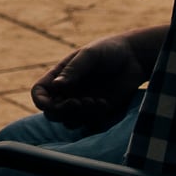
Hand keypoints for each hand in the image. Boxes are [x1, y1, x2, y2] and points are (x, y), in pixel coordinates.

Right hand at [30, 27, 166, 131]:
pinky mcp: (97, 112)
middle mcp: (67, 92)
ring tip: (97, 101)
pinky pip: (89, 124)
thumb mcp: (90, 55)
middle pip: (51, 113)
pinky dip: (95, 117)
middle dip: (63, 111)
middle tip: (79, 102)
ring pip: (69, 122)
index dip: (41, 102)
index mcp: (59, 76)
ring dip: (81, 115)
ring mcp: (82, 103)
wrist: (135, 58)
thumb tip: (56, 86)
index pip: (39, 94)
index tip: (52, 104)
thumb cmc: (110, 50)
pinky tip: (106, 103)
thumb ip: (73, 70)